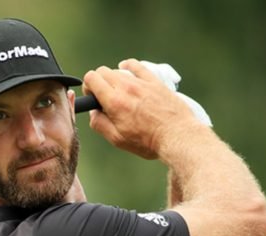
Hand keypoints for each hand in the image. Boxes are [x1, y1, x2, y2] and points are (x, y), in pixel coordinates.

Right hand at [82, 59, 197, 159]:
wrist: (177, 135)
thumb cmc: (148, 141)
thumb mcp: (118, 140)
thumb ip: (100, 124)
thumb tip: (93, 113)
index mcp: (114, 102)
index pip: (92, 79)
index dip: (88, 87)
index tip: (92, 97)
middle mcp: (126, 88)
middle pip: (103, 71)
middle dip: (98, 82)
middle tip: (103, 96)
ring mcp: (141, 82)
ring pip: (118, 70)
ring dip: (113, 79)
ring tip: (118, 92)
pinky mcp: (154, 81)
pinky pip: (137, 66)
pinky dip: (128, 66)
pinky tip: (126, 69)